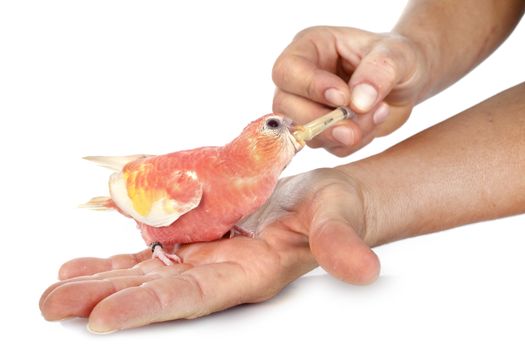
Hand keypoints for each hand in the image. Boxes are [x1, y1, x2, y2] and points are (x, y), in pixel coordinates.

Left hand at [40, 168, 378, 331]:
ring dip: (102, 281)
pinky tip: (86, 264)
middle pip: (157, 290)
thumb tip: (364, 270)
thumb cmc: (334, 209)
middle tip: (55, 306)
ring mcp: (206, 256)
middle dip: (106, 299)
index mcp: (250, 274)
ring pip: (147, 273)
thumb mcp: (338, 218)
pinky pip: (152, 253)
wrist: (324, 200)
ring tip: (58, 289)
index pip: (195, 296)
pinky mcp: (199, 239)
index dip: (151, 308)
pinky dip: (119, 260)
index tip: (104, 319)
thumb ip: (339, 244)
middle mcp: (220, 271)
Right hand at [272, 26, 428, 155]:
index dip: (310, 87)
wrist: (408, 82)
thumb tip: (356, 102)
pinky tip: (372, 123)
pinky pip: (326, 146)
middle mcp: (300, 78)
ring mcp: (306, 106)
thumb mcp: (398, 55)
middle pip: (284, 106)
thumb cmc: (399, 58)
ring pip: (302, 132)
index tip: (344, 97)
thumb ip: (379, 72)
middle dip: (321, 122)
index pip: (287, 70)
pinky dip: (351, 143)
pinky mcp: (319, 130)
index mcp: (309, 47)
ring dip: (342, 133)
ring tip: (378, 114)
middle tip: (354, 129)